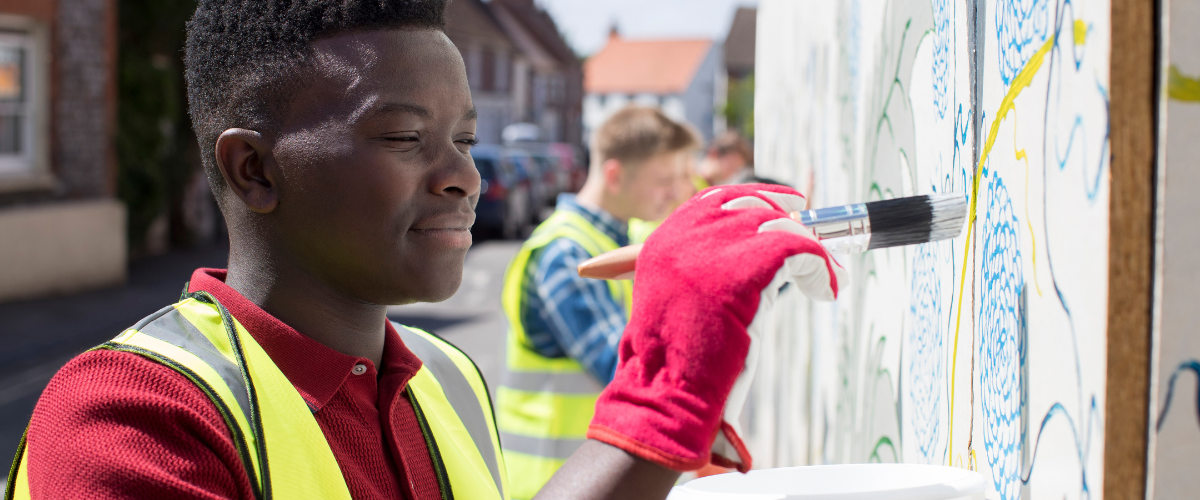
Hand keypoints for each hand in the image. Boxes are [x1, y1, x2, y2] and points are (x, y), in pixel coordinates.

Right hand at [587, 184, 846, 471]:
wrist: (667, 391)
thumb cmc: (676, 364)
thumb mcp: (680, 305)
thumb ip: (705, 274)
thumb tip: (759, 256)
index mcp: (665, 242)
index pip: (715, 200)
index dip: (756, 199)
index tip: (787, 207)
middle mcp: (686, 237)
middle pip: (751, 205)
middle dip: (787, 219)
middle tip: (811, 244)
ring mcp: (714, 249)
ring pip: (780, 226)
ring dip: (809, 249)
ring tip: (824, 277)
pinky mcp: (747, 267)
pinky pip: (801, 250)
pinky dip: (822, 268)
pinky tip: (826, 290)